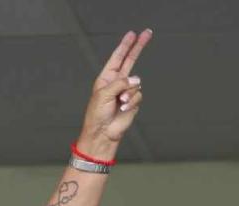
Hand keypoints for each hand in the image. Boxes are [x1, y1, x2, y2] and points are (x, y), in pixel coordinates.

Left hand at [77, 29, 151, 157]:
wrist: (103, 133)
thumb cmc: (97, 115)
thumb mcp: (104, 95)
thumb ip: (120, 83)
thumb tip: (136, 79)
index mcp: (106, 79)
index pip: (117, 58)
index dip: (125, 46)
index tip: (132, 34)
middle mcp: (117, 82)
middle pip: (131, 60)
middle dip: (138, 47)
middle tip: (147, 33)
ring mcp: (126, 91)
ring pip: (136, 83)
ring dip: (128, 94)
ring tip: (119, 103)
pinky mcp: (133, 101)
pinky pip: (138, 95)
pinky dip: (132, 102)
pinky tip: (123, 109)